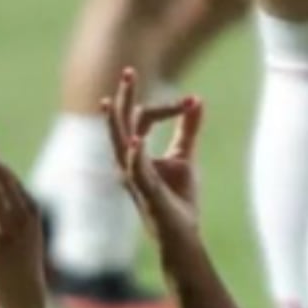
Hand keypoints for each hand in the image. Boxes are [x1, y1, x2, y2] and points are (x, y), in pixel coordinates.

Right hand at [103, 67, 203, 246]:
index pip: (143, 118)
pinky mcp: (147, 193)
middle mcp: (128, 163)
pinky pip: (137, 173)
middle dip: (124, 98)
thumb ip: (188, 128)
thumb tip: (197, 99)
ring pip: (120, 144)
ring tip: (110, 101)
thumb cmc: (179, 199)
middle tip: (128, 71)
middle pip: (121, 124)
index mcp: (135, 152)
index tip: (193, 102)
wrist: (182, 235)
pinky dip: (136, 157)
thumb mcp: (185, 156)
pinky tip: (137, 141)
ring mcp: (134, 178)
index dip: (167, 107)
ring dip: (116, 122)